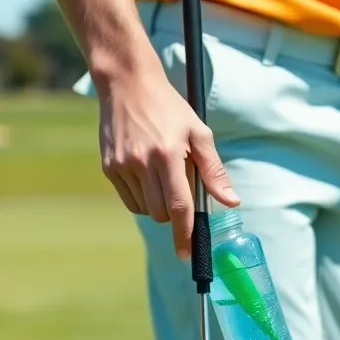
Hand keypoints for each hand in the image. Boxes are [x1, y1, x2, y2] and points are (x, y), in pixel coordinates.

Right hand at [97, 66, 239, 258]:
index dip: (185, 234)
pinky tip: (148, 174)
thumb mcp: (199, 134)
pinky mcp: (108, 167)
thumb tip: (231, 202)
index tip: (188, 254)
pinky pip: (129, 199)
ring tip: (164, 175)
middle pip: (162, 213)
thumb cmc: (171, 109)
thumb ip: (214, 171)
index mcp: (167, 156)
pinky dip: (142, 198)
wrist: (127, 85)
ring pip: (145, 209)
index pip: (179, 207)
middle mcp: (141, 163)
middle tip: (182, 187)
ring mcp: (121, 166)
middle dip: (176, 213)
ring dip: (159, 205)